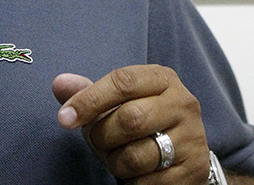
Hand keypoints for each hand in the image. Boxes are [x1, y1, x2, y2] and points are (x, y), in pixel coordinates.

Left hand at [53, 66, 208, 183]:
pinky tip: (137, 172)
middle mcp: (183, 104)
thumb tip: (59, 84)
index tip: (64, 118)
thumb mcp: (114, 101)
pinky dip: (132, 181)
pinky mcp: (195, 170)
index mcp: (162, 78)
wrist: (181, 151)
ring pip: (136, 156)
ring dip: (114, 162)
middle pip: (129, 119)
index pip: (121, 81)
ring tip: (117, 157)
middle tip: (97, 142)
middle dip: (101, 136)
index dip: (88, 100)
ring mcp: (193, 138)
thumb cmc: (140, 120)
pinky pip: (147, 183)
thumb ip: (86, 92)